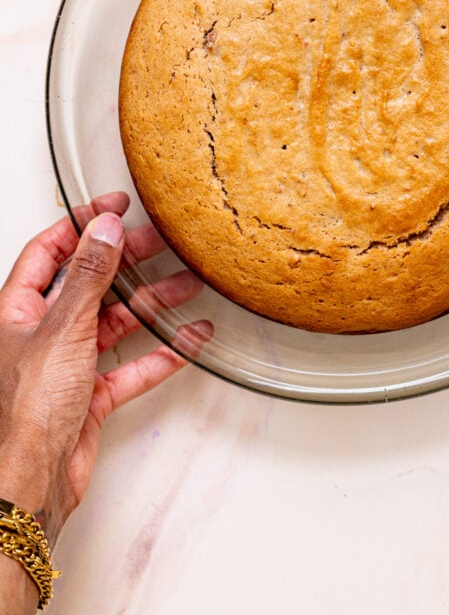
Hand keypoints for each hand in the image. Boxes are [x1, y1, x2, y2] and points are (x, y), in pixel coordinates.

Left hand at [0, 194, 211, 548]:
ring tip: (188, 286)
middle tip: (162, 243)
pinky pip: (132, 365)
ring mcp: (67, 364)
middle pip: (90, 283)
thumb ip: (89, 276)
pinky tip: (187, 339)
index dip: (83, 223)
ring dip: (153, 304)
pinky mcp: (89, 396)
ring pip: (115, 322)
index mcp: (19, 309)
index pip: (52, 250)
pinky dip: (161, 352)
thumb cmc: (25, 412)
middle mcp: (42, 332)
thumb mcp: (62, 329)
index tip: (117, 205)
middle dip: (128, 262)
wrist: (30, 484)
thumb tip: (103, 228)